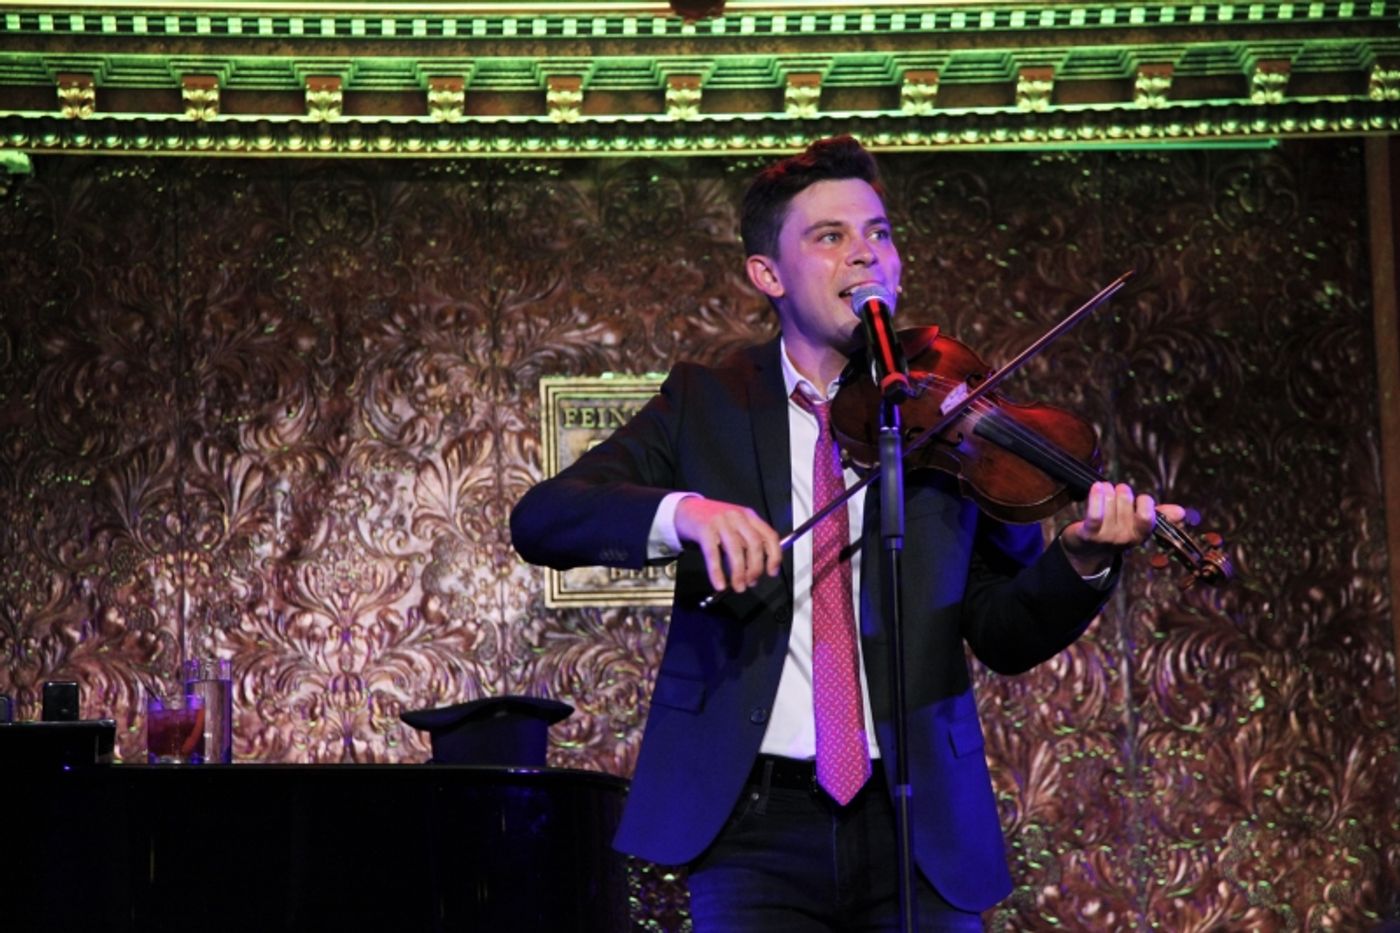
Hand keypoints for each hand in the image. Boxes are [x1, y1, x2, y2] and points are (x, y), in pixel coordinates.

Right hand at [675, 496, 781, 593]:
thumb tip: (757, 570)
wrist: (684, 510)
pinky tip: (719, 583)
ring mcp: (720, 521)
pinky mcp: (704, 529)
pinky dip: (717, 572)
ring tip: (738, 586)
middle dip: (755, 567)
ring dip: (739, 572)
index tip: (771, 572)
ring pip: (736, 549)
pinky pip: (713, 554)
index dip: (774, 556)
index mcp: (749, 515)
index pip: (769, 535)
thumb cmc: (712, 522)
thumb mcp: (734, 526)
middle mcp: (737, 516)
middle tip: (751, 582)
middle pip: (754, 544)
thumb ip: (747, 542)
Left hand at [1060, 482, 1185, 576]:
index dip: (1144, 501)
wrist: (1087, 550)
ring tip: (1103, 488)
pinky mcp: (1088, 534)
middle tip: (1117, 490)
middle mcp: (1125, 538)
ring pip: (1110, 503)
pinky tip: (1096, 487)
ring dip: (1106, 490)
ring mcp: (1106, 537)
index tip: (1138, 498)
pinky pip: (1095, 514)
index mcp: (1140, 535)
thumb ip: (1157, 515)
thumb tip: (1181, 511)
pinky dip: (1096, 497)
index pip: (1148, 516)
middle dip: (1121, 491)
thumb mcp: (1136, 525)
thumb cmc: (1114, 529)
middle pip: (1126, 503)